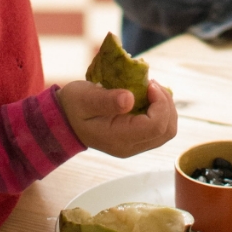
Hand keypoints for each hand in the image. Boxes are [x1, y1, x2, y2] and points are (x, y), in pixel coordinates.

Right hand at [56, 80, 176, 157]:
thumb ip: (106, 100)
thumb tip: (129, 99)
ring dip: (165, 108)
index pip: (156, 126)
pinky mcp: (137, 140)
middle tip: (152, 85)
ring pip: (167, 131)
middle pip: (167, 131)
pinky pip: (159, 129)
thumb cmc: (73, 106)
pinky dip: (160, 112)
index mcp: (119, 138)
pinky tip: (149, 98)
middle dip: (166, 105)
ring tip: (151, 90)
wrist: (64, 120)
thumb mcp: (84, 98)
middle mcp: (130, 147)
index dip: (161, 104)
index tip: (149, 85)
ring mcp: (135, 146)